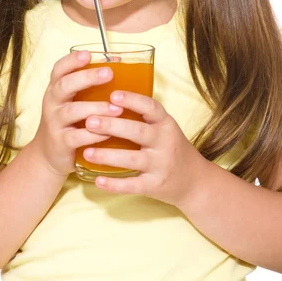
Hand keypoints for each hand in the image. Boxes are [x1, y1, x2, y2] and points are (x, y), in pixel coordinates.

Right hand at [31, 50, 124, 177]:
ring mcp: (54, 123)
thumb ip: (89, 84)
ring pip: (72, 112)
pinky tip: (109, 133)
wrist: (48, 156)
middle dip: (86, 78)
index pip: (59, 70)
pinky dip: (94, 135)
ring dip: (96, 108)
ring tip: (117, 108)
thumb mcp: (72, 101)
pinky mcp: (61, 143)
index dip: (72, 60)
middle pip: (64, 86)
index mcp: (55, 89)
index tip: (88, 54)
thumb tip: (118, 62)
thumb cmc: (67, 122)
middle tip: (109, 73)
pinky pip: (77, 137)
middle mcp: (52, 103)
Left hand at [84, 90, 208, 208]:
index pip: (151, 107)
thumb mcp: (164, 128)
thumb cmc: (172, 148)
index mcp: (166, 124)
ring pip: (132, 159)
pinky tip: (98, 180)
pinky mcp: (155, 185)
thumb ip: (143, 116)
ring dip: (107, 155)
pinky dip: (114, 184)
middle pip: (138, 131)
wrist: (195, 182)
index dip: (132, 100)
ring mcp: (161, 165)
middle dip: (112, 126)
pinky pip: (133, 185)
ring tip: (86, 152)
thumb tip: (107, 98)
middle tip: (89, 121)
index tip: (113, 95)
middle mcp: (165, 142)